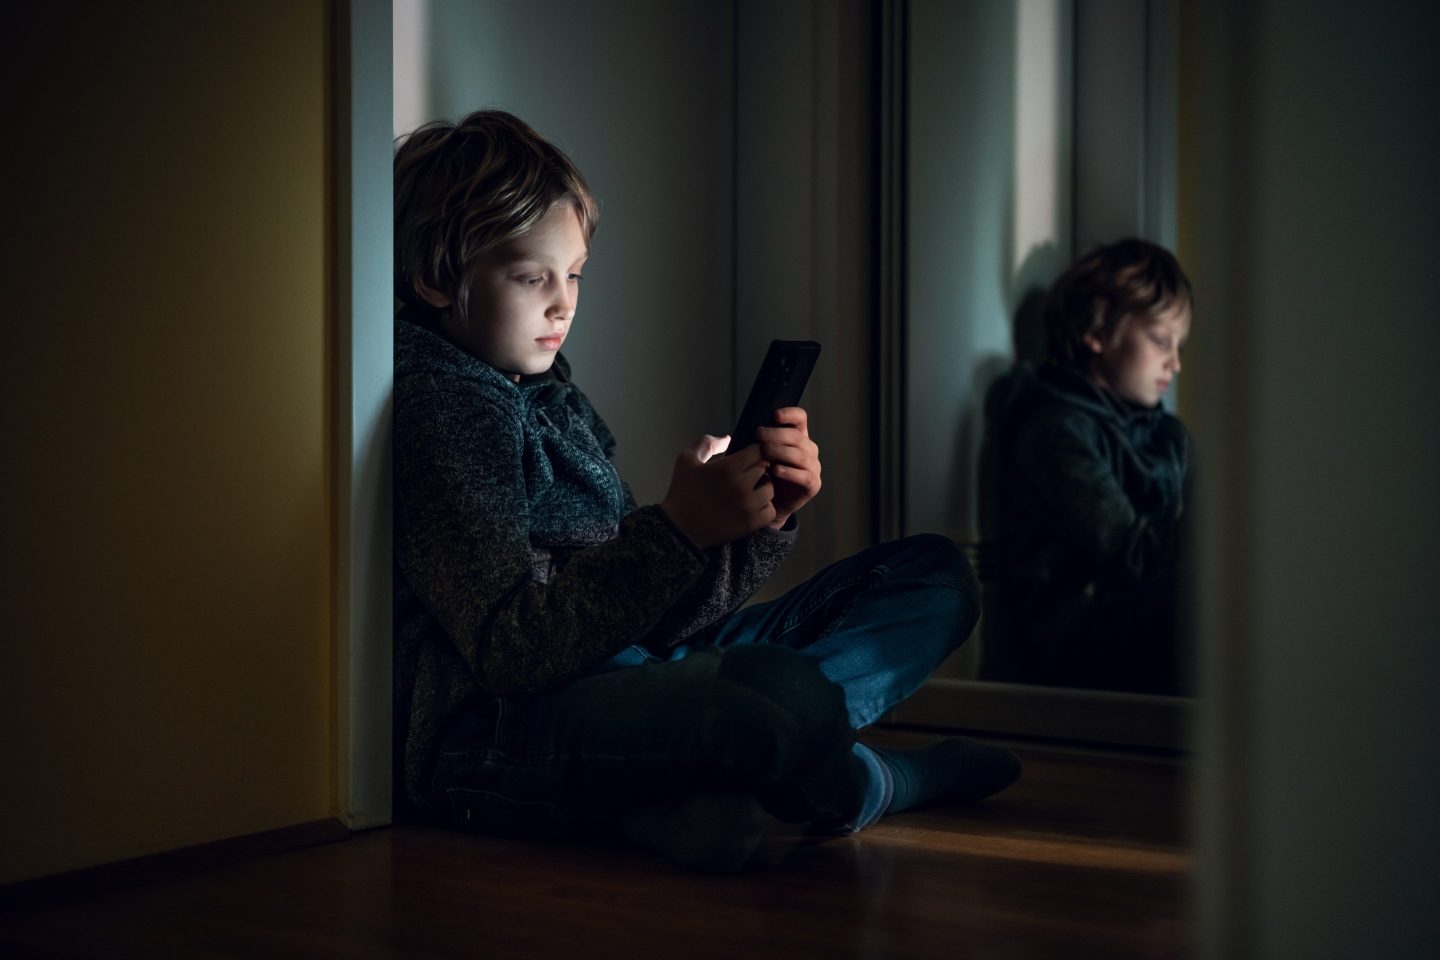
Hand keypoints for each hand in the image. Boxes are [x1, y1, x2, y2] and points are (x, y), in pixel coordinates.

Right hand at [660, 435, 776, 549]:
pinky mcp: (751, 523)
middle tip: (745, 475)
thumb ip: (707, 443)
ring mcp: (749, 505)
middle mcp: (742, 485)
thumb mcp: (686, 460)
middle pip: (764, 468)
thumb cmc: (682, 492)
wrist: (680, 529)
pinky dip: (763, 508)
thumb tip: (727, 437)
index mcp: (728, 467)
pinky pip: (770, 510)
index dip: (753, 452)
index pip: (757, 451)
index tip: (746, 458)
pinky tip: (751, 507)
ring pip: (769, 489)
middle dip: (756, 468)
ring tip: (749, 491)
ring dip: (761, 488)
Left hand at [754, 406, 821, 526]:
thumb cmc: (763, 472)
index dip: (790, 414)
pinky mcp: (813, 484)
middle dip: (777, 434)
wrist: (768, 502)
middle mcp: (809, 449)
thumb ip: (760, 439)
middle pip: (797, 436)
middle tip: (759, 434)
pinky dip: (789, 472)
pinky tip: (775, 470)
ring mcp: (813, 467)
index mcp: (798, 436)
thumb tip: (750, 426)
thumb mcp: (760, 453)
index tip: (774, 415)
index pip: (800, 418)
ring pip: (800, 455)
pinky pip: (804, 476)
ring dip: (781, 451)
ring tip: (764, 451)